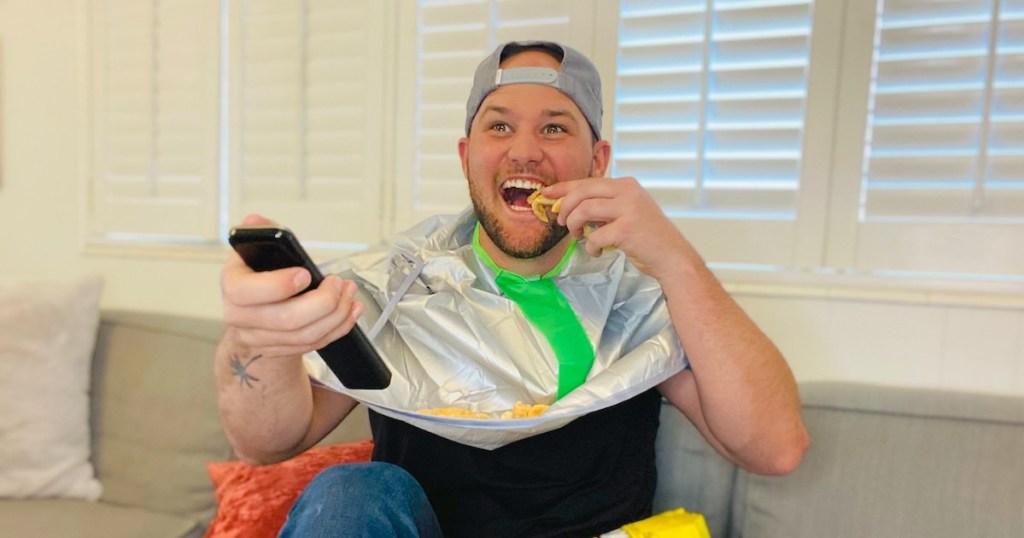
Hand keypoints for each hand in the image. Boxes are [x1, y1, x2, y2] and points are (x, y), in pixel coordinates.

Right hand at [220, 214, 363, 358]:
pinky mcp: (282, 350)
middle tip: (338, 283)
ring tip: (349, 293)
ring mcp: (262, 338)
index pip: (246, 292)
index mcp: (233, 287)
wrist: (250, 312)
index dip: (278, 285)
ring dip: (336, 314)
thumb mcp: (255, 251)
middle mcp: (242, 317)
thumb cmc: (257, 276)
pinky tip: (350, 310)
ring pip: (305, 335)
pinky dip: (338, 327)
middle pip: (286, 320)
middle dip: (322, 302)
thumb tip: (255, 221)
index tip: (304, 273)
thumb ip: (261, 234)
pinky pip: (314, 344)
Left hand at [542, 178, 701, 280]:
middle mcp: (628, 192)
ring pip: (584, 209)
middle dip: (565, 207)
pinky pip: (594, 235)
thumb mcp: (627, 212)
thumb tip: (570, 207)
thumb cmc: (647, 237)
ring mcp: (628, 209)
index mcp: (626, 185)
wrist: (672, 257)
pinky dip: (590, 246)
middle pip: (583, 192)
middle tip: (561, 222)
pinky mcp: (627, 229)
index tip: (547, 194)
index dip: (564, 188)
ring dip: (574, 225)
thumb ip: (604, 206)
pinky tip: (596, 251)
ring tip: (578, 236)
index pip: (588, 182)